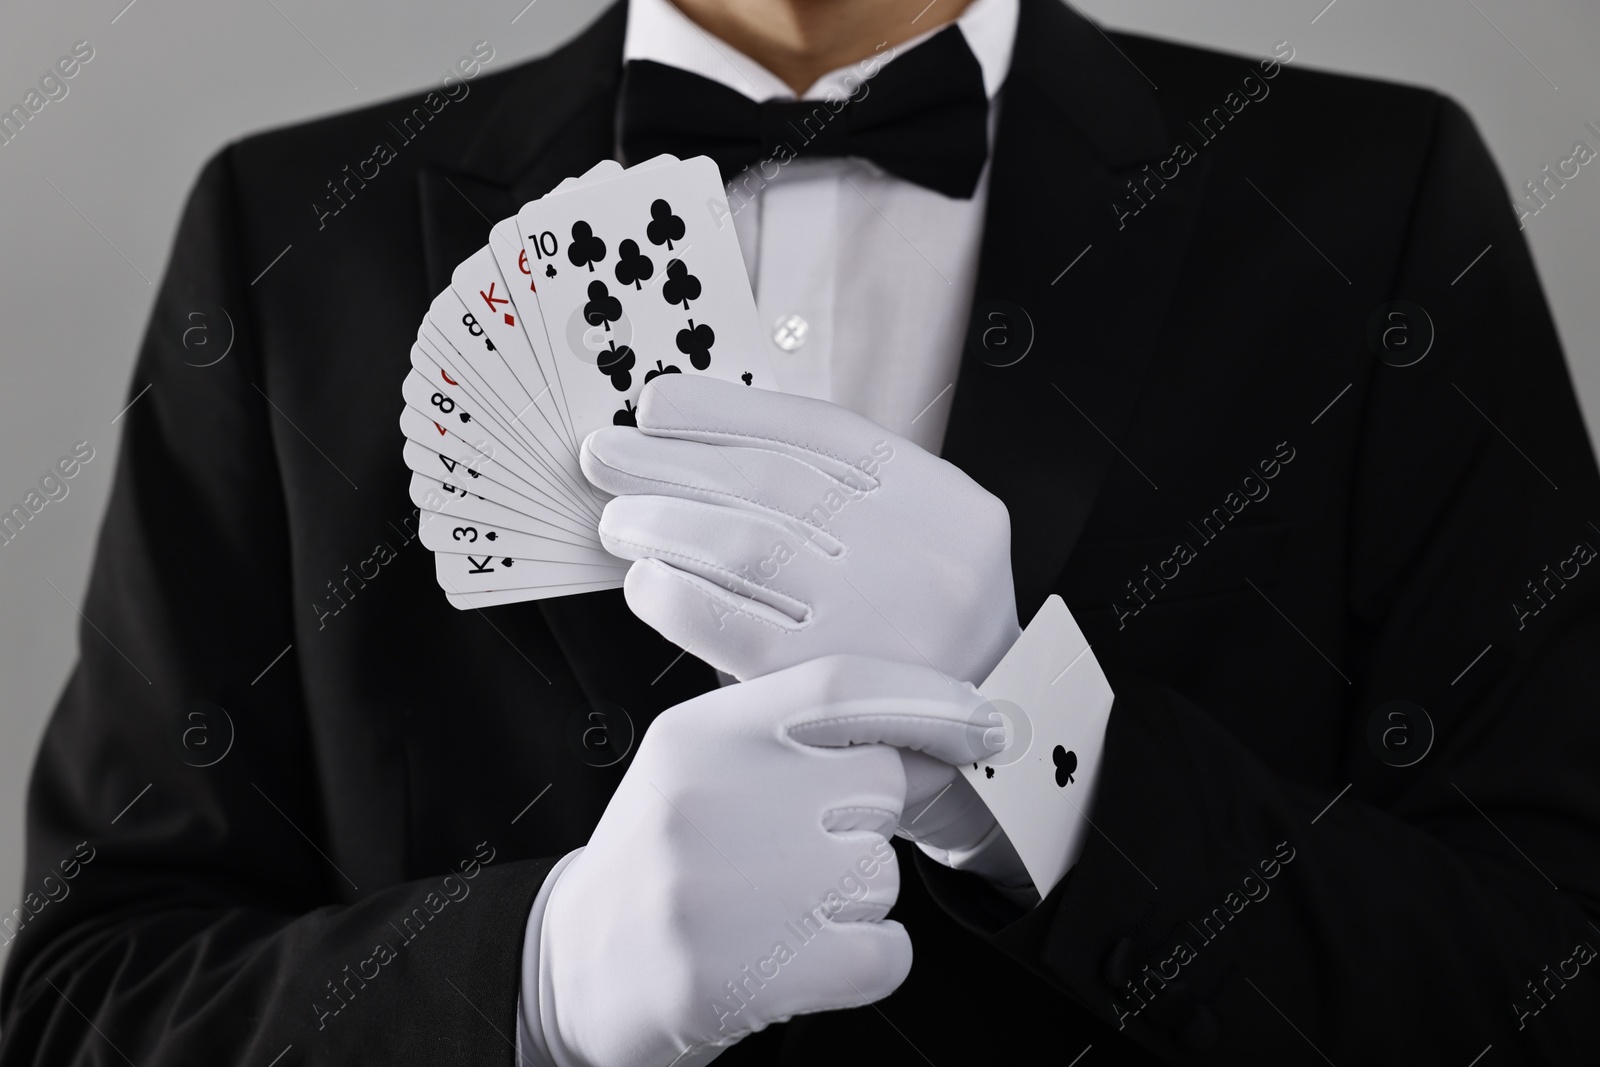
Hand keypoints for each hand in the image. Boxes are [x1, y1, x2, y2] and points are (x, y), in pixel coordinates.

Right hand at [536, 656, 1001, 1066]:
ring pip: (882, 872)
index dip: (928, 698)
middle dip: (860, 822)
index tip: (983, 720)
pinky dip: (866, 961)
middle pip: (875, 783)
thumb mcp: (700, 768)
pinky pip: (886, 951)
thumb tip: (936, 735)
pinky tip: (800, 957)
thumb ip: (794, 739)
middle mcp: (712, 801)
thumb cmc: (658, 862)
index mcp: (699, 736)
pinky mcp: (755, 974)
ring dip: (853, 899)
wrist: (580, 970)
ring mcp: (730, 890)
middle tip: (797, 855)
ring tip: (776, 910)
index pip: (837, 687)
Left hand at [579, 374, 1021, 684]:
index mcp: (946, 504)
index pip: (824, 431)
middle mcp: (922, 554)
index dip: (727, 409)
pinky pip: (730, 623)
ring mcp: (881, 620)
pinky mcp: (827, 685)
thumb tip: (707, 453)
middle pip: (772, 480)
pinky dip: (675, 593)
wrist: (984, 753)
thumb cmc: (925, 647)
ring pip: (745, 543)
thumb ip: (845, 502)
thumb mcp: (923, 549)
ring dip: (664, 521)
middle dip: (673, 459)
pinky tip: (645, 581)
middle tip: (611, 454)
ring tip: (618, 517)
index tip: (661, 404)